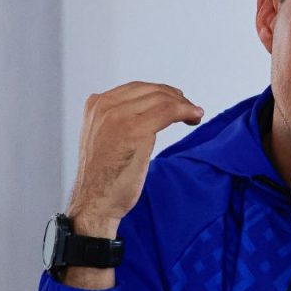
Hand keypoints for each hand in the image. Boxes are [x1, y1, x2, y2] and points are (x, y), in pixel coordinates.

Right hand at [68, 80, 203, 236]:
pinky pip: (168, 111)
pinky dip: (185, 111)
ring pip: (161, 98)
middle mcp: (105, 106)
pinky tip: (195, 117)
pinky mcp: (135, 130)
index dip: (161, 92)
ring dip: (183, 105)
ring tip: (195, 115)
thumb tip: (143, 117)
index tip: (177, 101)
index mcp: (96, 105)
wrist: (96, 202)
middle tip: (190, 108)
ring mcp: (119, 116)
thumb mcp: (103, 140)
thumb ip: (116, 123)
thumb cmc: (102, 180)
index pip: (136, 88)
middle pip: (150, 90)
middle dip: (174, 97)